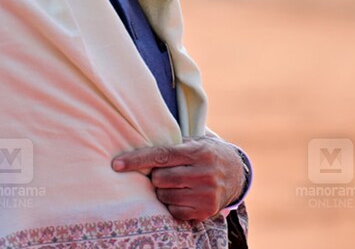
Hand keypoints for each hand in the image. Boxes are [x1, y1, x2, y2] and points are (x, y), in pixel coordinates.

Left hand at [112, 136, 244, 222]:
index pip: (161, 155)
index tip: (116, 164)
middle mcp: (204, 173)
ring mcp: (207, 193)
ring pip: (165, 197)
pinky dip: (173, 205)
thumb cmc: (206, 155)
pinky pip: (175, 212)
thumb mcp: (194, 143)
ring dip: (163, 192)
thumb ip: (171, 146)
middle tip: (164, 174)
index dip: (137, 160)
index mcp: (199, 152)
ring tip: (176, 185)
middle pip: (160, 179)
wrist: (237, 173)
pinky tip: (183, 196)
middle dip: (156, 177)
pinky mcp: (206, 210)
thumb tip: (136, 150)